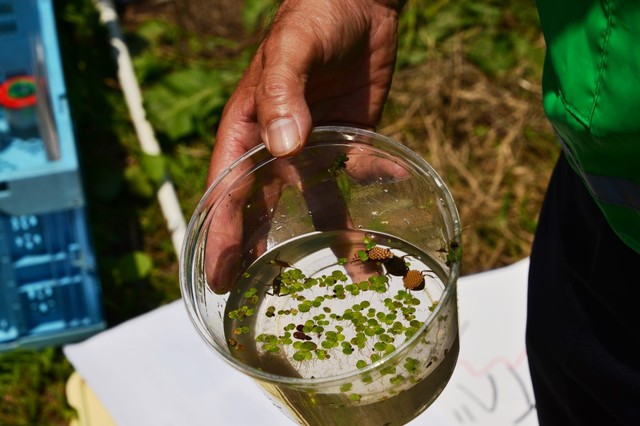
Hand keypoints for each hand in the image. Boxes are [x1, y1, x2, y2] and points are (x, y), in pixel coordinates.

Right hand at [204, 0, 403, 292]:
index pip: (227, 191)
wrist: (359, 1)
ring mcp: (314, 147)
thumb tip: (283, 149)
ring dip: (327, 236)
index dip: (222, 235)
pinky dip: (367, 197)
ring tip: (346, 271)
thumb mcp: (292, 50)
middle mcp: (277, 146)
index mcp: (249, 129)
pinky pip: (353, 179)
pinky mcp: (349, 142)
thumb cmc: (312, 18)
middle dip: (261, 250)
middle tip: (262, 295)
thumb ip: (284, 94)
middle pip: (263, 208)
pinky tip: (384, 218)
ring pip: (313, 202)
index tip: (218, 276)